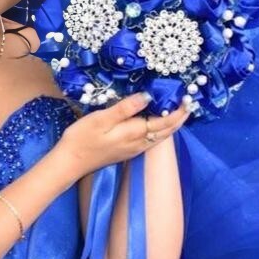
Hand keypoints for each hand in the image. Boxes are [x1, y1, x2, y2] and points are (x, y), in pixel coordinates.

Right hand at [57, 93, 191, 178]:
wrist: (70, 162)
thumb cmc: (82, 138)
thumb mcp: (101, 119)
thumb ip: (125, 109)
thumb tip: (147, 96)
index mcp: (134, 133)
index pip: (163, 122)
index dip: (177, 112)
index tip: (187, 99)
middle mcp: (138, 144)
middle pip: (165, 132)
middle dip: (179, 119)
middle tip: (189, 104)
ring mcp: (133, 150)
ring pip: (160, 137)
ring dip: (172, 125)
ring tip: (179, 112)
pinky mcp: (127, 151)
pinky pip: (151, 140)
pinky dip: (160, 130)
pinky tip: (158, 124)